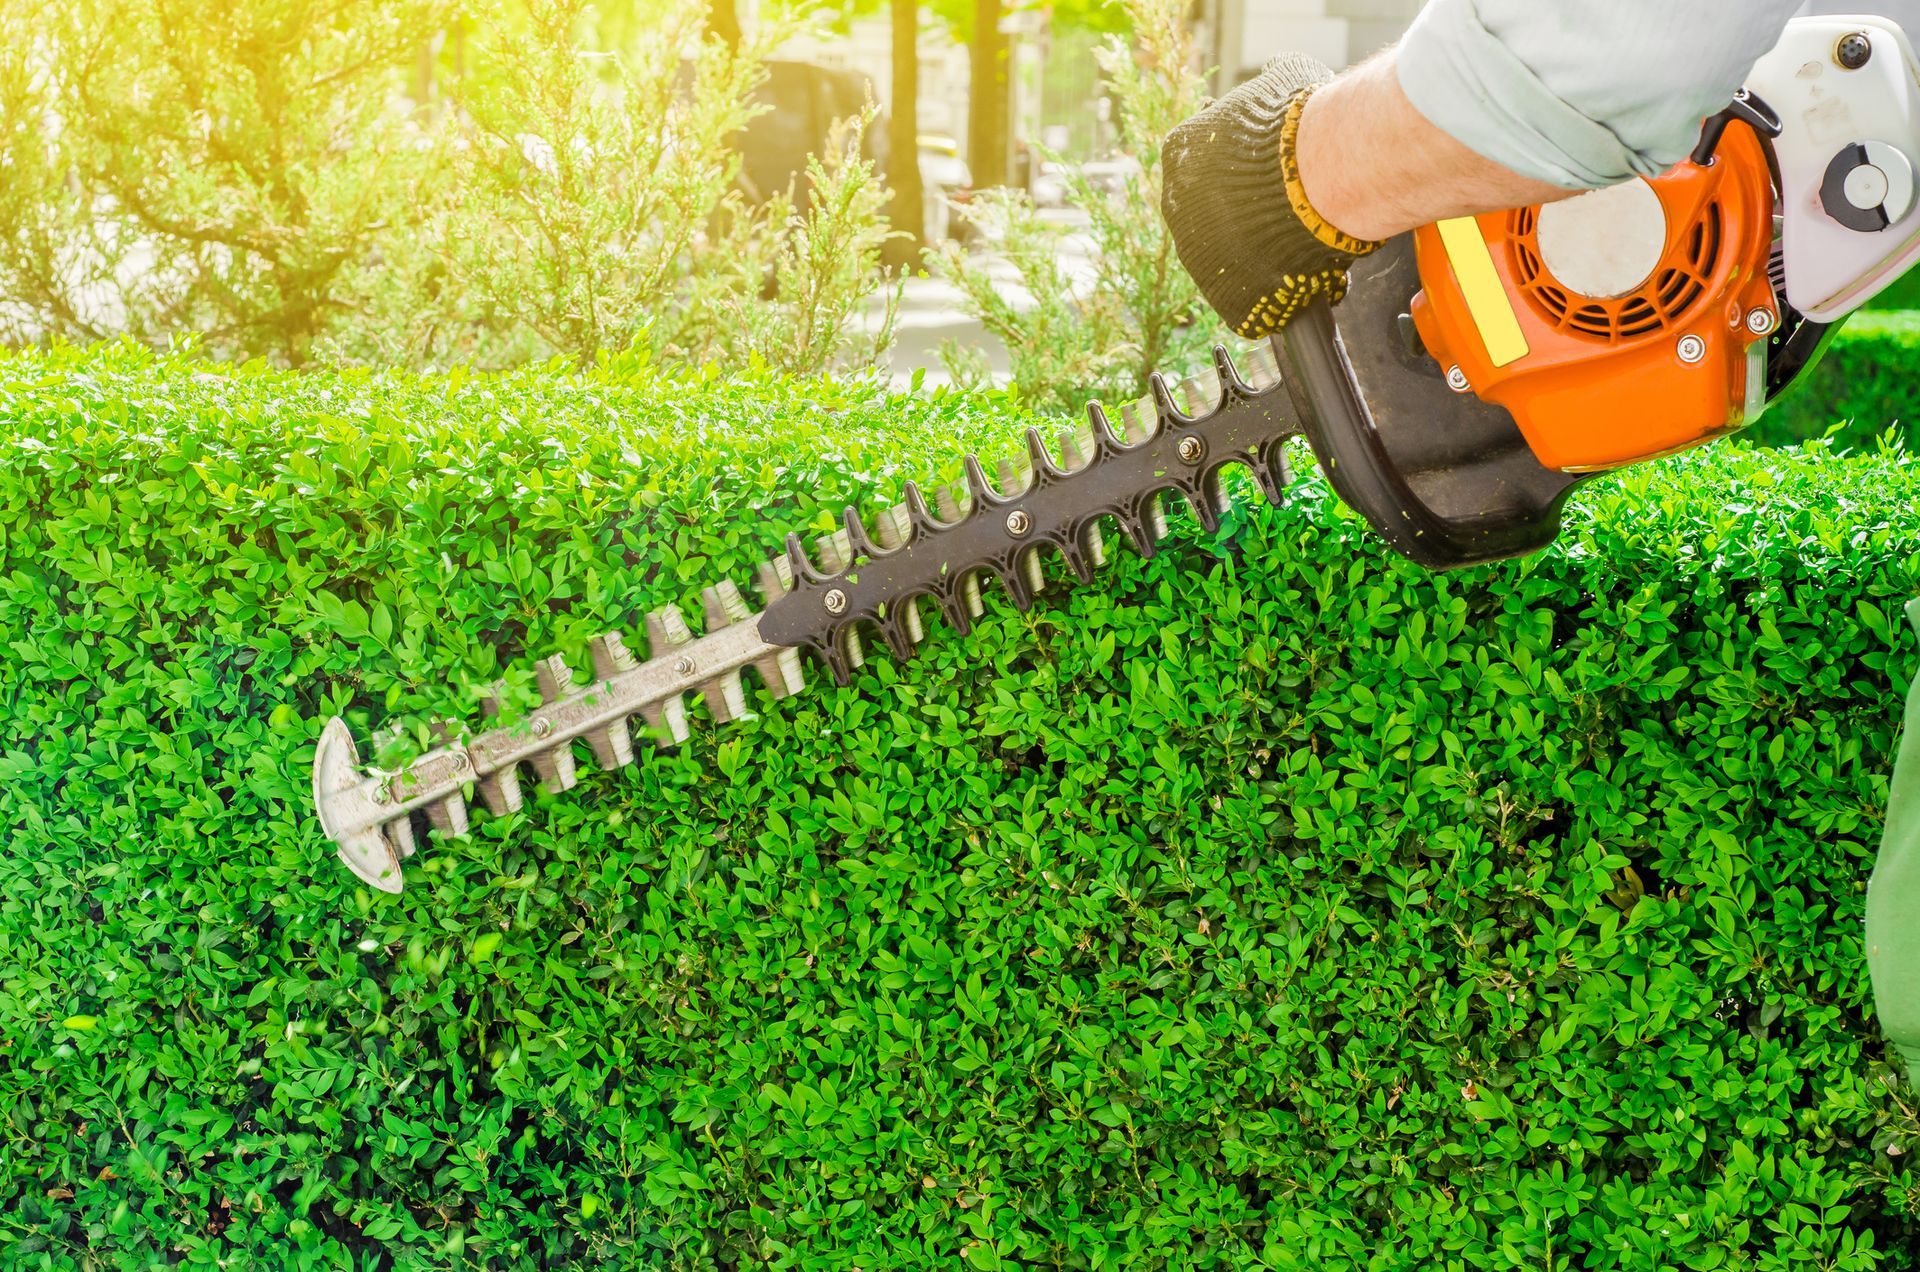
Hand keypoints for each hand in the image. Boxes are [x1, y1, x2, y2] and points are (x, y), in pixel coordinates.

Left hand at [1162, 55, 1381, 338]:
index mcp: (1180, 153)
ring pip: (1234, 262)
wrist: (1315, 178)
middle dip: (1256, 219)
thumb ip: (1273, 85)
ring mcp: (1197, 256)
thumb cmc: (1303, 124)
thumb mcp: (1285, 81)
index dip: (1249, 172)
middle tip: (1300, 214)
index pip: (1208, 166)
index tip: (1278, 173)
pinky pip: (1248, 303)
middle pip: (1217, 219)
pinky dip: (1276, 299)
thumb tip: (1280, 72)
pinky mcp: (1225, 298)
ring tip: (1312, 248)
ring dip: (1268, 260)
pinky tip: (1310, 282)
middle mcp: (1177, 207)